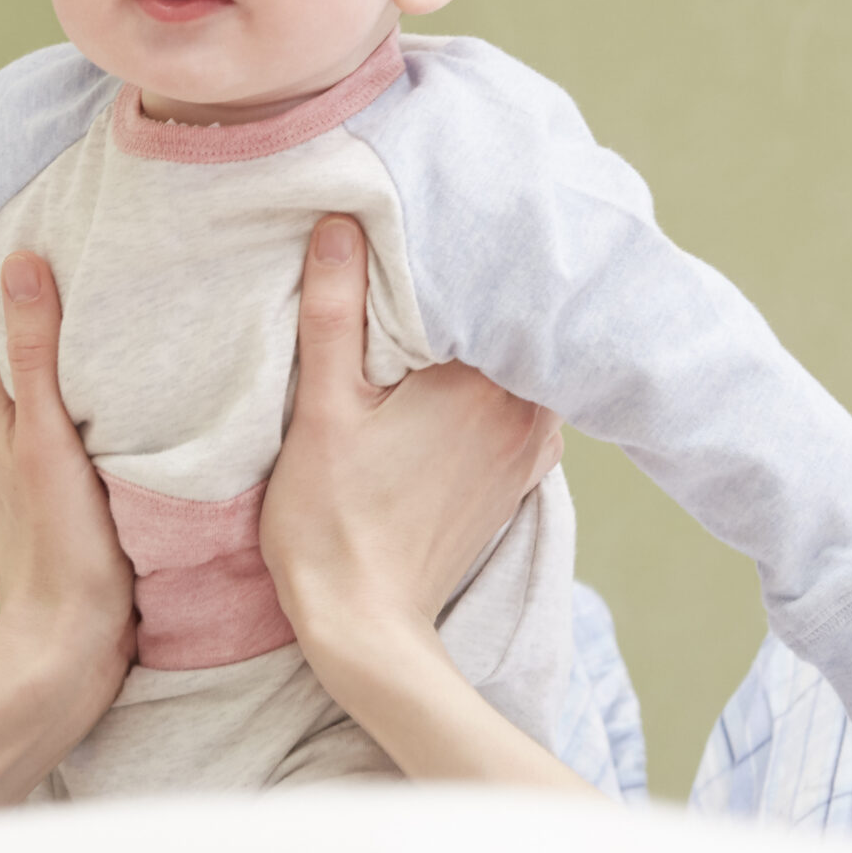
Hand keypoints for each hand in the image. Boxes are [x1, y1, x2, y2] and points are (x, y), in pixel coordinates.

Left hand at [0, 251, 136, 824]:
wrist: (70, 651)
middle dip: (84, 332)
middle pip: (47, 363)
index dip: (55, 294)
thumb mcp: (49, 436)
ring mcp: (33, 475)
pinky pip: (88, 441)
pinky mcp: (67, 504)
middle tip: (142, 291)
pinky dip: (114, 420)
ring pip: (69, 403)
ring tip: (156, 340)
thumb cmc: (58, 547)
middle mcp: (2, 440)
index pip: (20, 329)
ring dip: (102, 379)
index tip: (101, 259)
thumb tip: (20, 261)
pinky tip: (153, 413)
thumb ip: (40, 351)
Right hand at [255, 214, 584, 791]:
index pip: (487, 289)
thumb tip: (342, 224)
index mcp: (483, 384)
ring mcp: (528, 450)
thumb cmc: (332, 520)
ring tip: (442, 313)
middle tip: (432, 257)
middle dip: (474, 294)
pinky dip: (496, 384)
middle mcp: (525, 412)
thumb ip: (335, 311)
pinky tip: (456, 378)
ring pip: (519, 365)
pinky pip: (522, 407)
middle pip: (509, 325)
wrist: (365, 628)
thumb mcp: (323, 407)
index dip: (458, 254)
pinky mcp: (517, 480)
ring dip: (487, 341)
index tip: (428, 228)